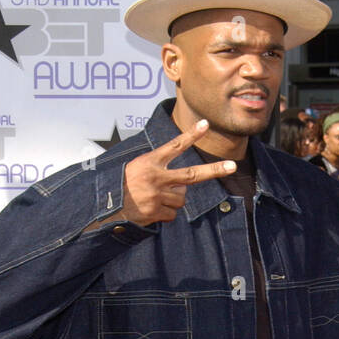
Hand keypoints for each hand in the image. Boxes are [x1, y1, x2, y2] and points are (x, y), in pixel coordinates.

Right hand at [121, 119, 235, 225]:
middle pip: (191, 174)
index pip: (175, 146)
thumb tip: (183, 185)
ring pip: (181, 198)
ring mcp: (157, 195)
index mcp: (151, 161)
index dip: (191, 135)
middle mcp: (157, 177)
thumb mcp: (138, 167)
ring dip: (173, 200)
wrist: (107, 206)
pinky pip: (172, 214)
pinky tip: (152, 209)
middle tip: (232, 166)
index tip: (206, 124)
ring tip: (155, 198)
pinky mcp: (156, 211)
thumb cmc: (124, 184)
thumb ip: (160, 169)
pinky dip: (165, 213)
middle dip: (213, 170)